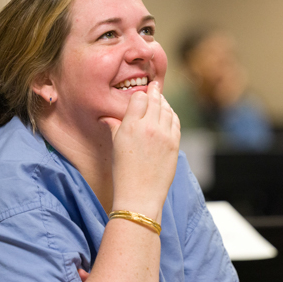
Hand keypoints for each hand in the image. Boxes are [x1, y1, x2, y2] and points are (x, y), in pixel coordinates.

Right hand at [99, 81, 180, 220]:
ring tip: (161, 100)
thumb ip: (114, 126)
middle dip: (154, 93)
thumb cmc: (123, 173)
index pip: (139, 97)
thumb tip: (107, 117)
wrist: (139, 195)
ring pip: (167, 109)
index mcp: (130, 126)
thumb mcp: (115, 146)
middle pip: (155, 100)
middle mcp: (148, 127)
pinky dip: (172, 116)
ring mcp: (164, 135)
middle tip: (155, 86)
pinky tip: (168, 115)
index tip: (142, 94)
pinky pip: (175, 122)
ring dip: (164, 103)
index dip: (140, 95)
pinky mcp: (174, 144)